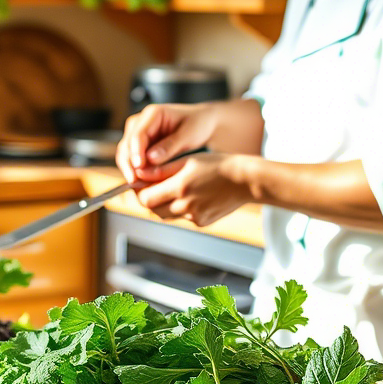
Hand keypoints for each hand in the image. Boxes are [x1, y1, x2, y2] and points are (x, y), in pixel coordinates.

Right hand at [115, 104, 219, 182]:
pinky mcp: (138, 144)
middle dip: (129, 163)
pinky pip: (130, 158)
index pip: (138, 134)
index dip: (136, 152)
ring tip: (136, 184)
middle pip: (127, 144)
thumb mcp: (189, 135)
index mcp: (153, 113)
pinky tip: (139, 182)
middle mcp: (140, 121)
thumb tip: (150, 159)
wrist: (200, 124)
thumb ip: (170, 146)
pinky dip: (133, 169)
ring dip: (128, 168)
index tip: (139, 168)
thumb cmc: (197, 125)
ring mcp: (136, 132)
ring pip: (125, 152)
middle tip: (135, 181)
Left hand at [134, 153, 250, 226]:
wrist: (245, 180)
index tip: (137, 183)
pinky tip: (190, 196)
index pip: (145, 198)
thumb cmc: (217, 165)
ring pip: (166, 215)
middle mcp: (185, 205)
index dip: (137, 192)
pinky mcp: (201, 222)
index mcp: (180, 187)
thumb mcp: (187, 161)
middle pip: (152, 210)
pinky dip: (178, 208)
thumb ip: (161, 170)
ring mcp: (194, 217)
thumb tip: (138, 174)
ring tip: (169, 189)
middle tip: (149, 187)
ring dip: (162, 205)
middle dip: (147, 199)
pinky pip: (181, 218)